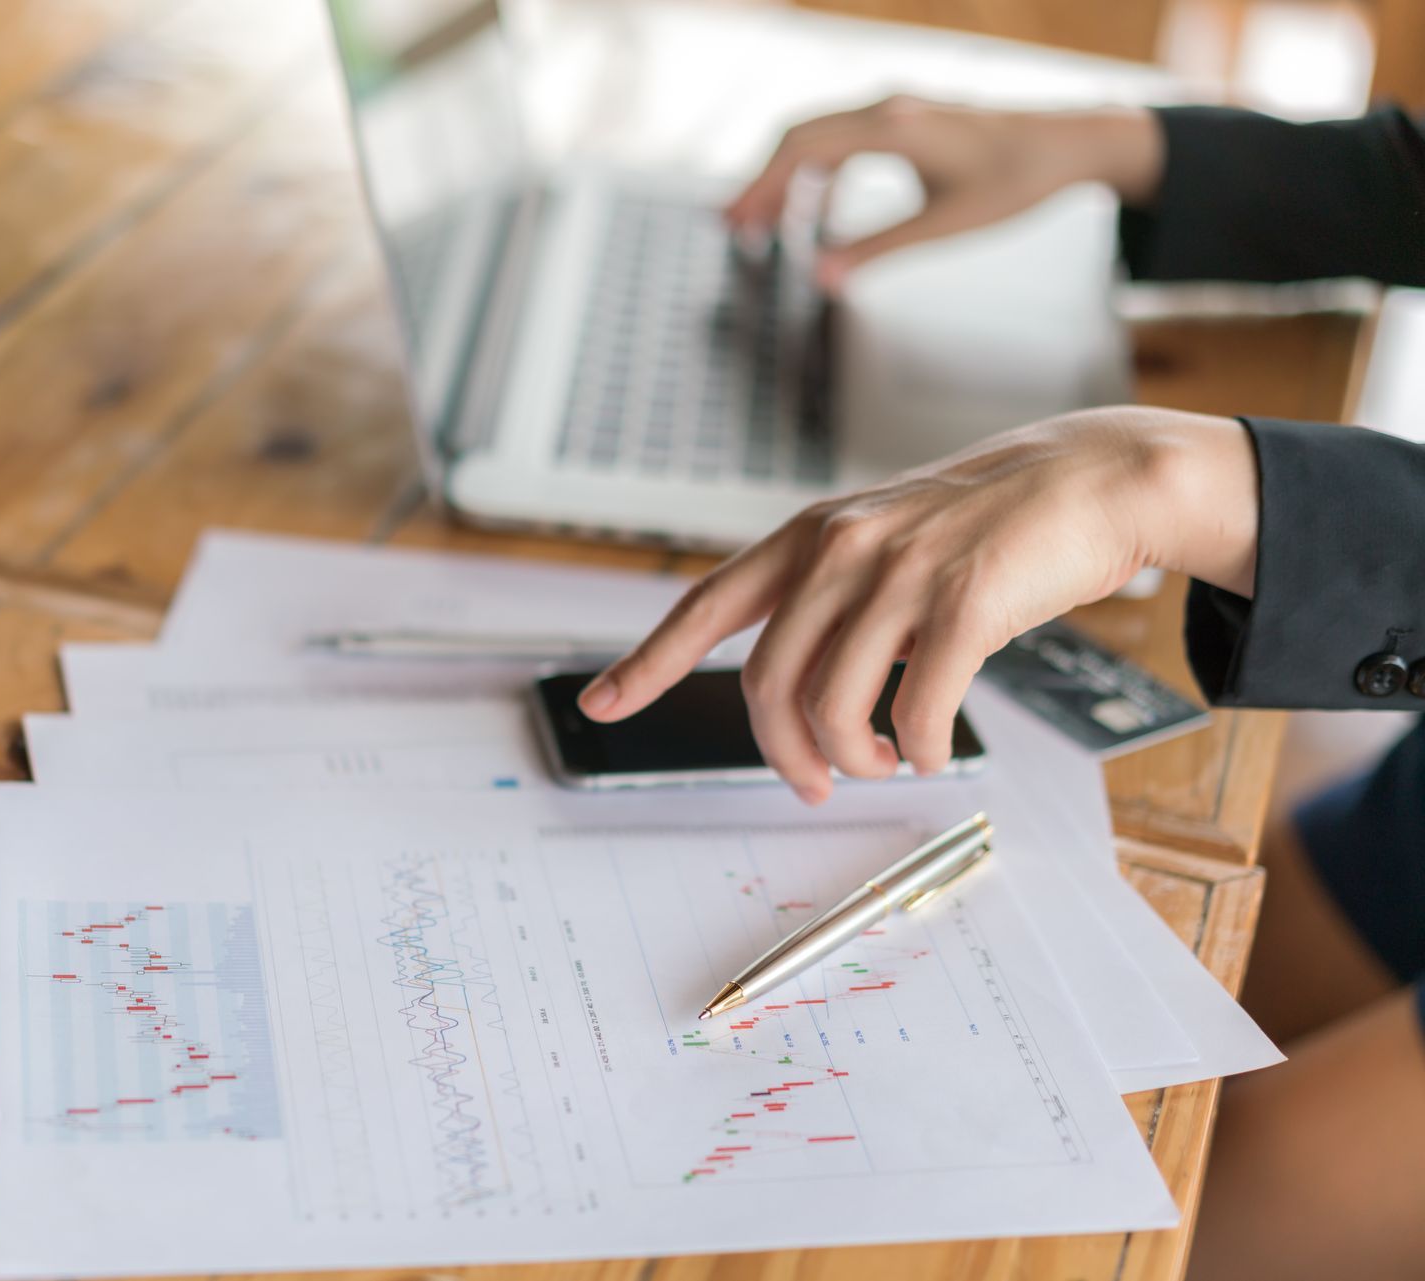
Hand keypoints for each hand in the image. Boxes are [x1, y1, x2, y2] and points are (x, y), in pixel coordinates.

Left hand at [577, 408, 1258, 802]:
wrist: (1090, 478)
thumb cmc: (983, 524)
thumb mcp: (882, 541)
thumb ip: (829, 599)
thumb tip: (796, 696)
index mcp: (811, 537)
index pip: (705, 604)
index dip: (649, 661)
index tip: (602, 702)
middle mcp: (841, 549)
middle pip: (769, 684)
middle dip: (783, 754)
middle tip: (814, 784)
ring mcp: (900, 573)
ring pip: (833, 706)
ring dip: (853, 758)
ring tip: (880, 760)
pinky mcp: (964, 603)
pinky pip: (915, 711)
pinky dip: (916, 749)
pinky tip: (928, 747)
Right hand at [726, 97, 1163, 288]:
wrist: (1068, 144)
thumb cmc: (1016, 182)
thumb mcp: (946, 225)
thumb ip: (879, 249)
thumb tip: (821, 278)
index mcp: (893, 128)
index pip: (802, 150)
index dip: (760, 187)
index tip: (733, 222)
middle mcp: (887, 108)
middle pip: (798, 137)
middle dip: (761, 184)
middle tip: (735, 229)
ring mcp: (895, 108)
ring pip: (816, 136)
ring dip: (786, 178)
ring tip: (765, 224)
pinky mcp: (904, 117)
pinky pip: (841, 139)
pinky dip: (817, 173)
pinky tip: (817, 211)